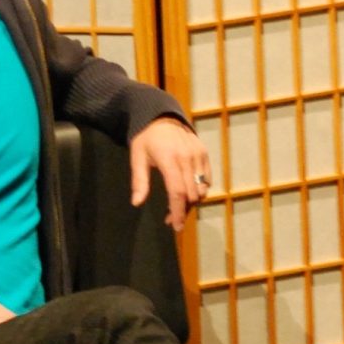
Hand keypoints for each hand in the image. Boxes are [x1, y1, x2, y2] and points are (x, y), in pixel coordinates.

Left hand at [129, 117, 210, 231]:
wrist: (162, 117)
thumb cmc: (146, 139)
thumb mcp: (137, 158)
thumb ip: (139, 181)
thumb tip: (136, 203)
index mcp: (168, 159)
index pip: (177, 191)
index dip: (177, 212)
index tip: (175, 226)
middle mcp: (187, 157)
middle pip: (191, 194)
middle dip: (182, 210)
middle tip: (169, 218)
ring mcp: (198, 155)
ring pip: (201, 189)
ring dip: (191, 202)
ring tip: (177, 206)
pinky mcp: (204, 153)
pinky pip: (207, 180)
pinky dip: (200, 190)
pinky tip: (188, 193)